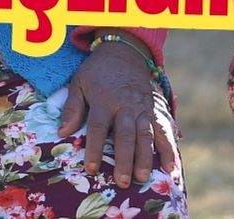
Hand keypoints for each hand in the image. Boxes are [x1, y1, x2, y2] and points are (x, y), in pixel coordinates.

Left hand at [58, 38, 177, 188]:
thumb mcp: (79, 83)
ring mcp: (143, 108)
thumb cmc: (97, 72)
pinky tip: (171, 166)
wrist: (125, 52)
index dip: (95, 149)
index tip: (92, 169)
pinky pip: (164, 129)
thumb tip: (62, 132)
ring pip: (146, 135)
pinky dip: (169, 148)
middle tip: (122, 181)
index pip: (99, 127)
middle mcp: (126, 105)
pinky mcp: (156, 110)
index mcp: (105, 100)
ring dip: (146, 157)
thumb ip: (72, 108)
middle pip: (126, 135)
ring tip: (143, 178)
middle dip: (124, 159)